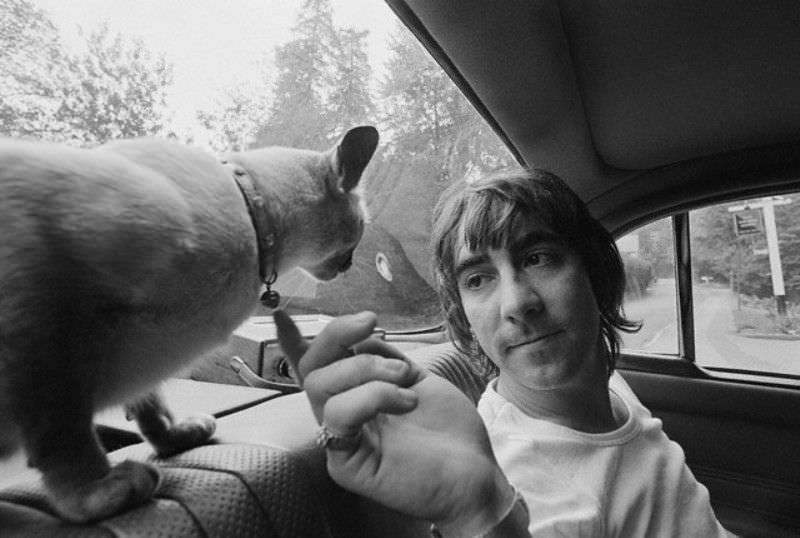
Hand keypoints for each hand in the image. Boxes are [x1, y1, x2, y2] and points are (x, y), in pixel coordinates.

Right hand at [274, 310, 518, 534]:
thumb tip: (360, 336)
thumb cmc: (449, 430)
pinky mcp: (346, 463)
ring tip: (404, 378)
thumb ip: (383, 357)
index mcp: (356, 394)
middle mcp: (343, 414)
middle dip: (338, 335)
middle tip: (372, 323)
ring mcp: (341, 439)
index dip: (293, 342)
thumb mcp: (417, 377)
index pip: (317, 366)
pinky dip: (371, 397)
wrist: (476, 472)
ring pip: (319, 386)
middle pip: (312, 368)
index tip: (281, 316)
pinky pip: (337, 415)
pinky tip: (404, 402)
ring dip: (365, 368)